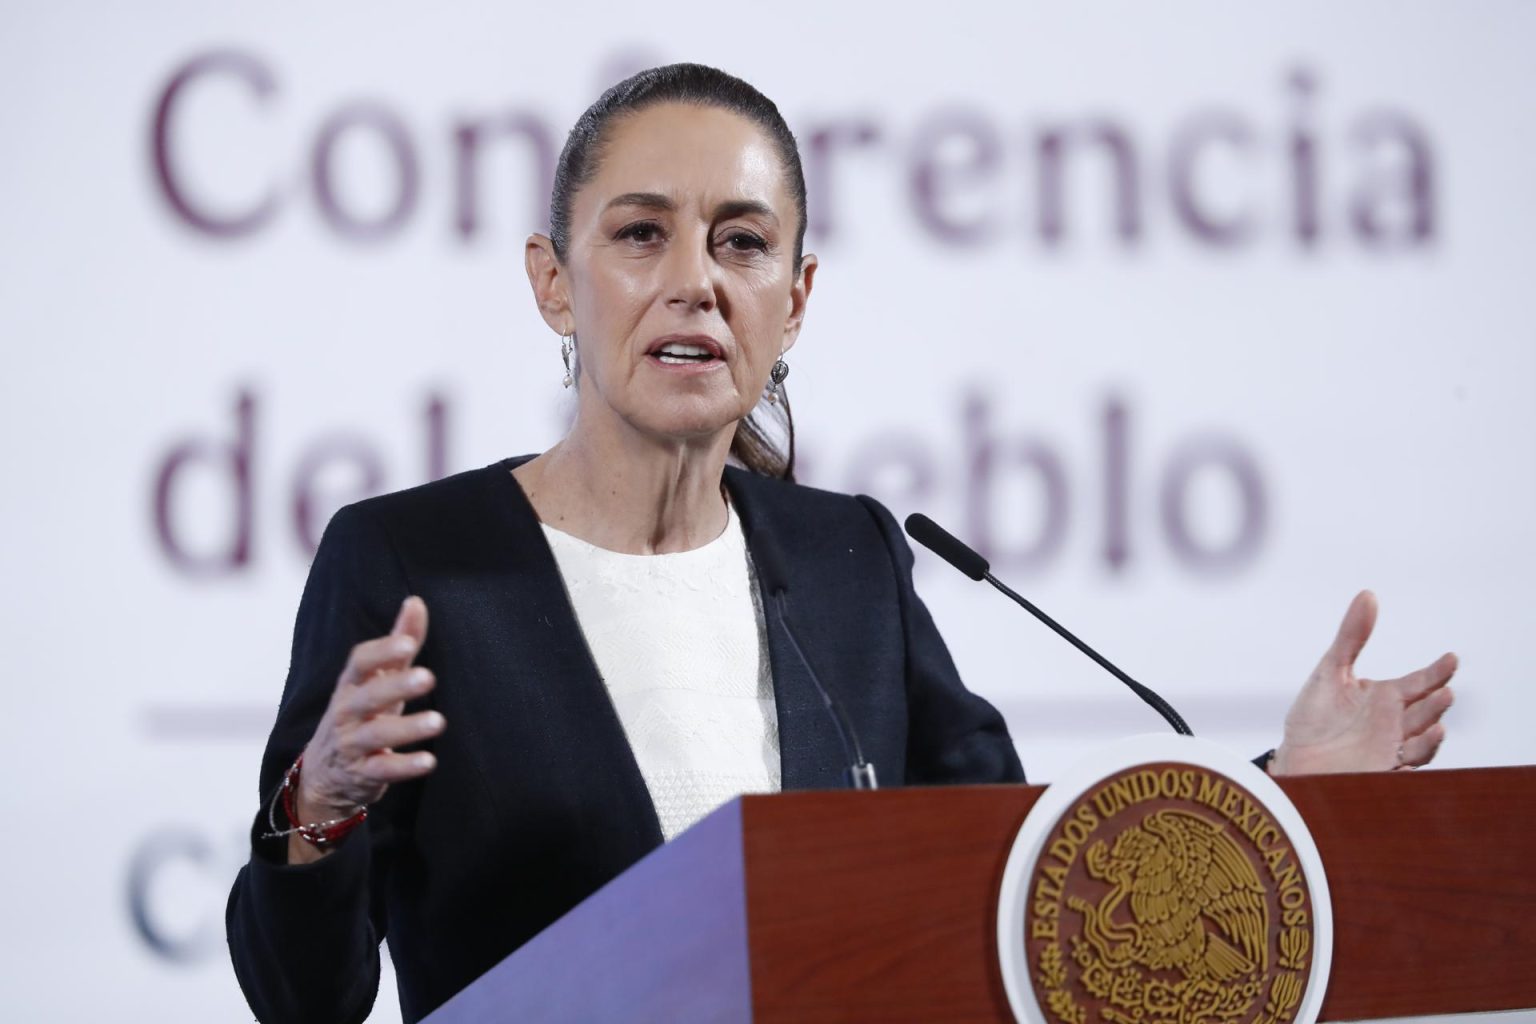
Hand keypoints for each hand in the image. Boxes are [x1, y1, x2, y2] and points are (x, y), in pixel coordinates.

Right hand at [290, 596, 445, 860]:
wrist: (325, 774)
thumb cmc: (361, 713)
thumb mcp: (377, 678)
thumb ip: (399, 641)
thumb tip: (416, 601)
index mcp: (351, 684)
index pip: (359, 662)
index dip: (382, 652)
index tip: (408, 644)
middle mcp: (346, 712)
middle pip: (367, 697)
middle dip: (396, 686)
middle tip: (428, 677)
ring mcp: (351, 744)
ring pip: (375, 734)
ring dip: (407, 728)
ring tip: (439, 721)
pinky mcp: (362, 774)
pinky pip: (382, 769)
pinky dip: (404, 766)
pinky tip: (429, 761)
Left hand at [1271, 591, 1455, 775]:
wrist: (1293, 759)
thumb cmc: (1313, 717)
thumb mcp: (1330, 671)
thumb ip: (1351, 637)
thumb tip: (1368, 595)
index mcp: (1385, 697)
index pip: (1418, 683)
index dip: (1436, 672)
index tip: (1451, 658)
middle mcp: (1394, 723)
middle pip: (1424, 711)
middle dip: (1436, 701)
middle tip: (1445, 690)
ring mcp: (1390, 748)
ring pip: (1421, 739)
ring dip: (1432, 728)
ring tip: (1439, 716)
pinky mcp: (1380, 771)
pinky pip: (1405, 765)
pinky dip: (1417, 755)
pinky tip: (1424, 743)